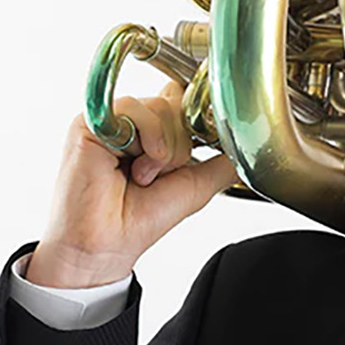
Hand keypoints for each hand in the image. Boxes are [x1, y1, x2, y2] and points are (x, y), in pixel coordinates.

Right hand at [27, 80, 237, 287]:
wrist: (105, 246)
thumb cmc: (138, 220)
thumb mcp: (196, 186)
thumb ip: (222, 163)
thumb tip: (253, 145)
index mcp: (151, 129)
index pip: (182, 98)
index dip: (193, 122)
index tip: (193, 150)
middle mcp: (131, 120)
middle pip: (177, 104)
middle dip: (178, 147)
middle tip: (156, 176)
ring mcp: (111, 118)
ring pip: (161, 107)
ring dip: (164, 150)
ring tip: (141, 176)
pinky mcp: (91, 121)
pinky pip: (135, 108)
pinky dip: (148, 141)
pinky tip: (133, 168)